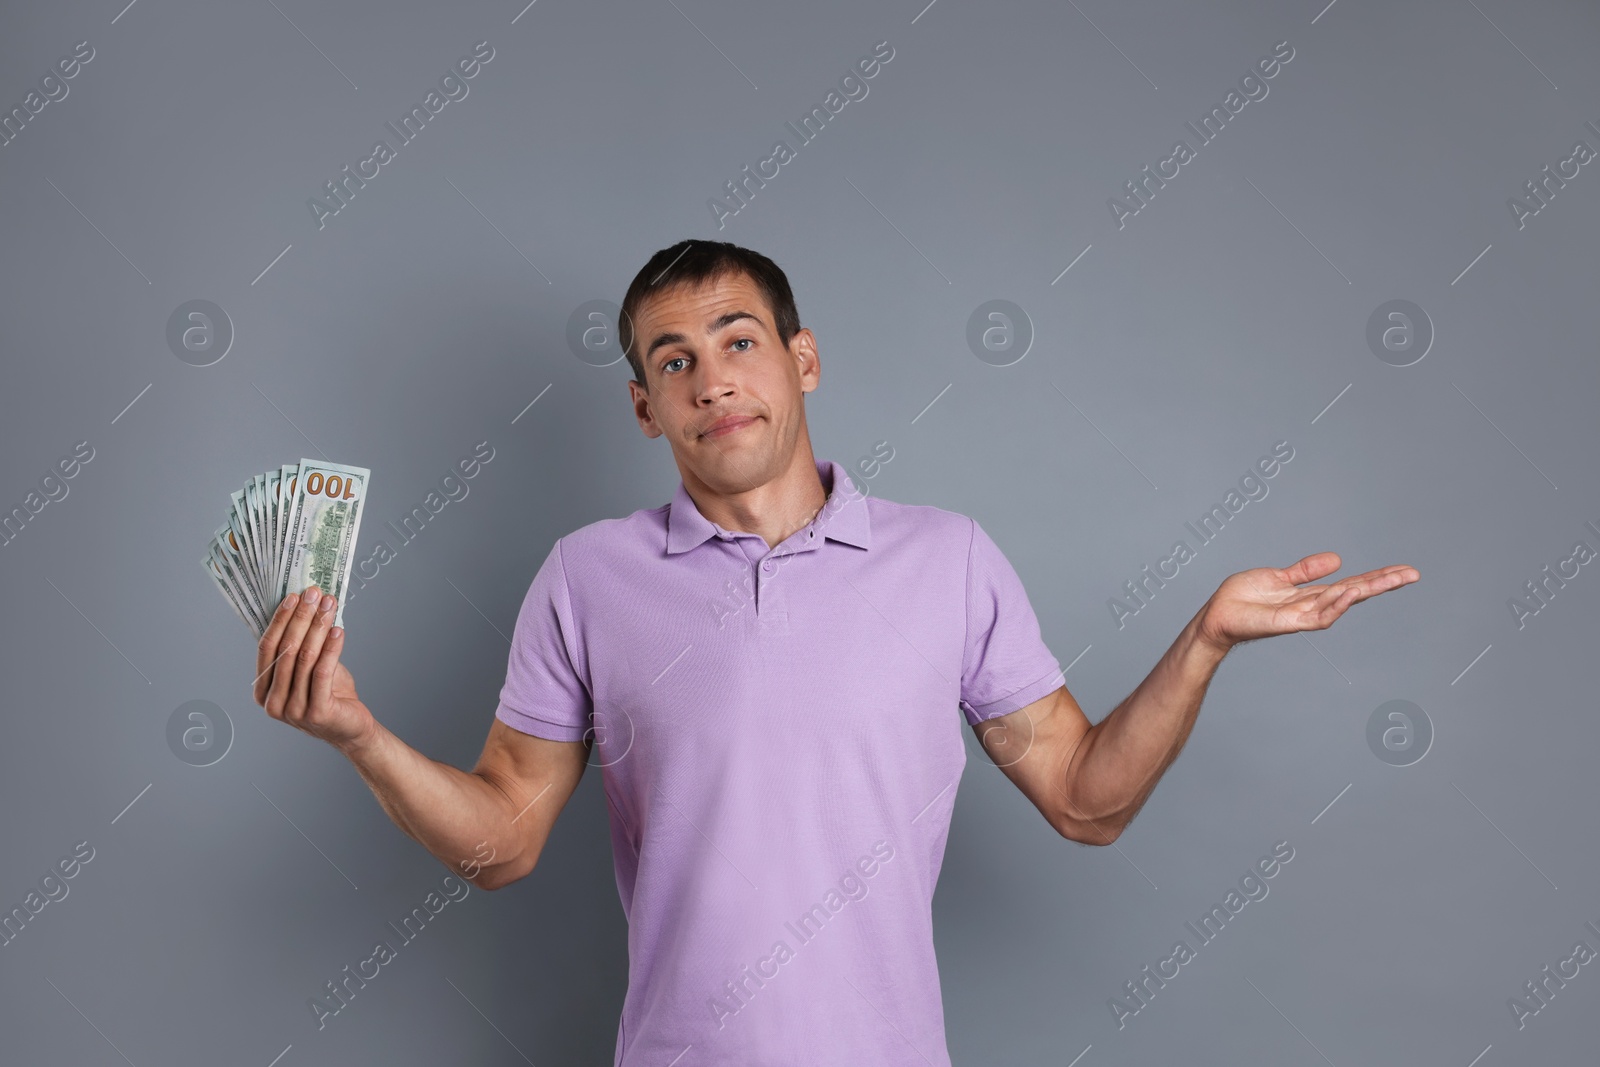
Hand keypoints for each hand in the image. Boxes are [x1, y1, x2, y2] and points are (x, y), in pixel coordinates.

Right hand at [254, 586, 375, 750]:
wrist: (351, 728)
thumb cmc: (328, 694)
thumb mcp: (307, 669)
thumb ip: (298, 647)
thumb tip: (303, 606)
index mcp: (263, 691)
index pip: (267, 648)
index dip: (280, 620)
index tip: (294, 596)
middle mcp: (273, 703)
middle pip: (285, 650)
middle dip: (301, 618)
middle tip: (313, 594)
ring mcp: (293, 711)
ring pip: (304, 659)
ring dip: (318, 627)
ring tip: (329, 606)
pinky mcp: (317, 713)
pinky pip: (322, 672)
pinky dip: (331, 648)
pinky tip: (338, 630)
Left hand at [1197, 552, 1418, 651]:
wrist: (1216, 616)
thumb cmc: (1243, 598)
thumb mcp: (1278, 576)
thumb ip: (1306, 570)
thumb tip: (1338, 559)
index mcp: (1310, 594)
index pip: (1350, 583)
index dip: (1376, 576)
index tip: (1403, 569)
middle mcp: (1311, 606)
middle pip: (1354, 593)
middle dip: (1383, 584)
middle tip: (1413, 574)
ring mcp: (1302, 616)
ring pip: (1342, 604)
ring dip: (1364, 590)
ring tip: (1388, 579)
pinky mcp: (1288, 623)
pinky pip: (1318, 616)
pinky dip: (1335, 604)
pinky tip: (1350, 592)